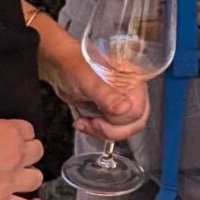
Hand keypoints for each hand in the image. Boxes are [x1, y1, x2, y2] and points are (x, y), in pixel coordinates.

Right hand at [0, 119, 44, 199]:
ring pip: (36, 179)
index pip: (27, 131)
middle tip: (10, 159)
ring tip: (15, 179)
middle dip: (25, 154)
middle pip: (36, 153)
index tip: (9, 141)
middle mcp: (14, 156)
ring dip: (27, 177)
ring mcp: (9, 183)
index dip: (17, 136)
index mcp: (7, 132)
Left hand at [39, 24, 148, 142]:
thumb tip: (125, 108)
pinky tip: (83, 122)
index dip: (118, 119)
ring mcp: (124, 103)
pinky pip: (113, 130)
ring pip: (125, 129)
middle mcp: (133, 92)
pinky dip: (97, 131)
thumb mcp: (88, 81)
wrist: (61, 68)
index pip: (137, 110)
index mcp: (134, 80)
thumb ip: (106, 95)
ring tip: (84, 123)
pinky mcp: (113, 112)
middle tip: (92, 123)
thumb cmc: (74, 67)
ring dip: (102, 132)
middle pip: (136, 122)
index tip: (98, 117)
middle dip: (111, 129)